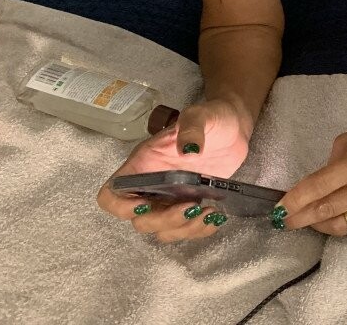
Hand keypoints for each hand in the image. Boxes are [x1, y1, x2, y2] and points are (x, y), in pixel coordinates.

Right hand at [96, 97, 249, 243]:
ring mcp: (170, 198)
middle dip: (163, 221)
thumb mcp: (201, 115)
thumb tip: (189, 150)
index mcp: (145, 163)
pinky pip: (184, 230)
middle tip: (191, 206)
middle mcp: (153, 184)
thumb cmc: (212, 117)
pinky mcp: (189, 205)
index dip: (119, 205)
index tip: (144, 206)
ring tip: (208, 213)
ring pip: (162, 230)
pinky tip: (215, 217)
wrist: (234, 127)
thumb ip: (192, 127)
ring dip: (182, 230)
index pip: (112, 192)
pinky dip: (197, 231)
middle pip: (140, 220)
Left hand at [272, 116, 346, 236]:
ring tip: (303, 220)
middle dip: (301, 217)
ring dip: (317, 224)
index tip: (279, 208)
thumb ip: (331, 164)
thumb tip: (312, 189)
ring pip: (340, 225)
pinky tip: (329, 216)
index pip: (321, 186)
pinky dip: (338, 222)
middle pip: (328, 209)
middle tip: (282, 221)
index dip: (297, 199)